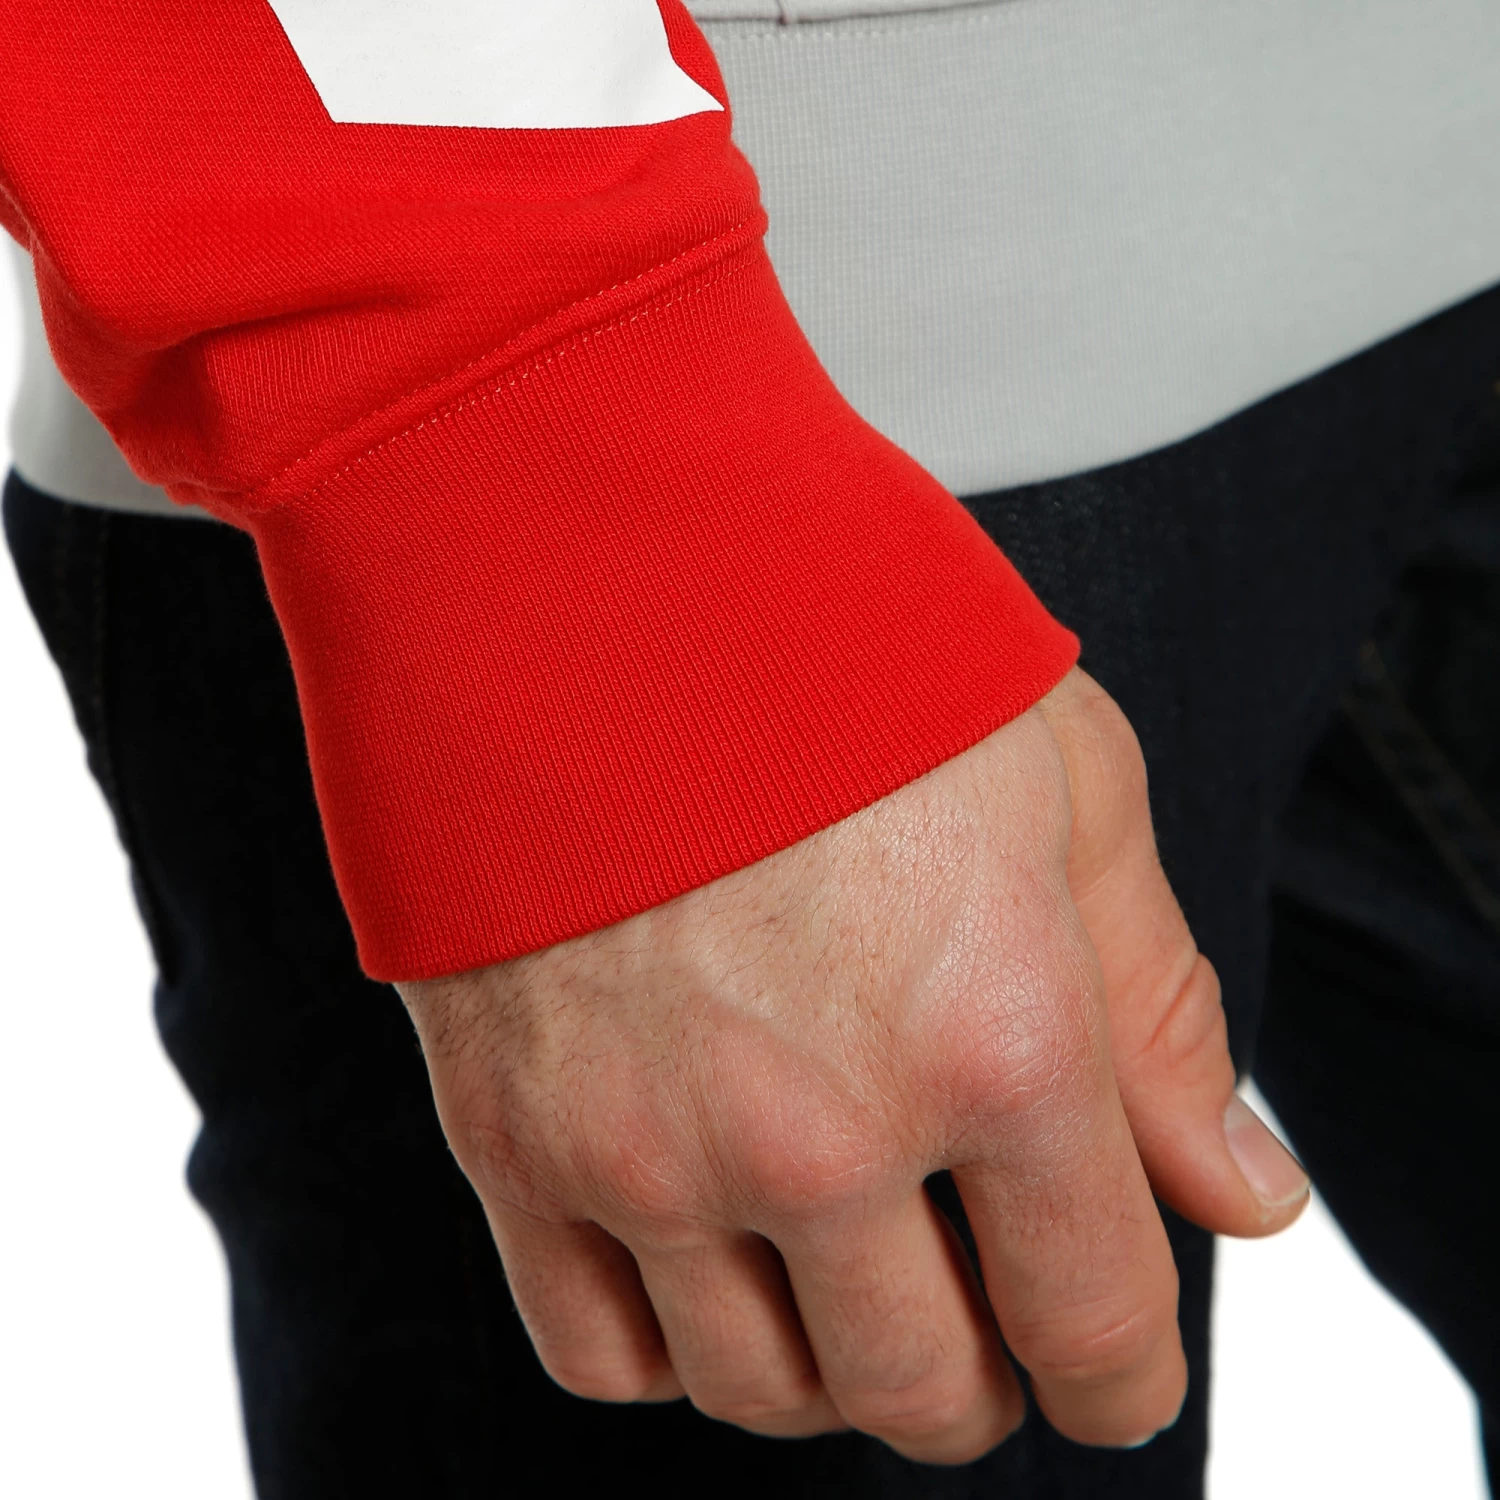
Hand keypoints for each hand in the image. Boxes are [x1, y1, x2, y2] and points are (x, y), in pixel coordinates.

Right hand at [398, 669, 1306, 1463]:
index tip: (1105, 1365)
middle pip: (923, 1391)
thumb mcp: (1058, 784)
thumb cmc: (833, 643)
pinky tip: (712, 1259)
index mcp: (998, 1036)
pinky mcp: (510, 1136)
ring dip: (831, 1365)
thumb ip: (1156, 1013)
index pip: (1094, 1323)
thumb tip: (1235, 1199)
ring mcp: (646, 1145)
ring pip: (765, 1391)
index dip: (1117, 1374)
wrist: (583, 555)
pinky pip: (601, 1351)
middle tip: (977, 1310)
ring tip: (841, 1266)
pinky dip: (677, 1348)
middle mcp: (819, 1128)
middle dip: (981, 1378)